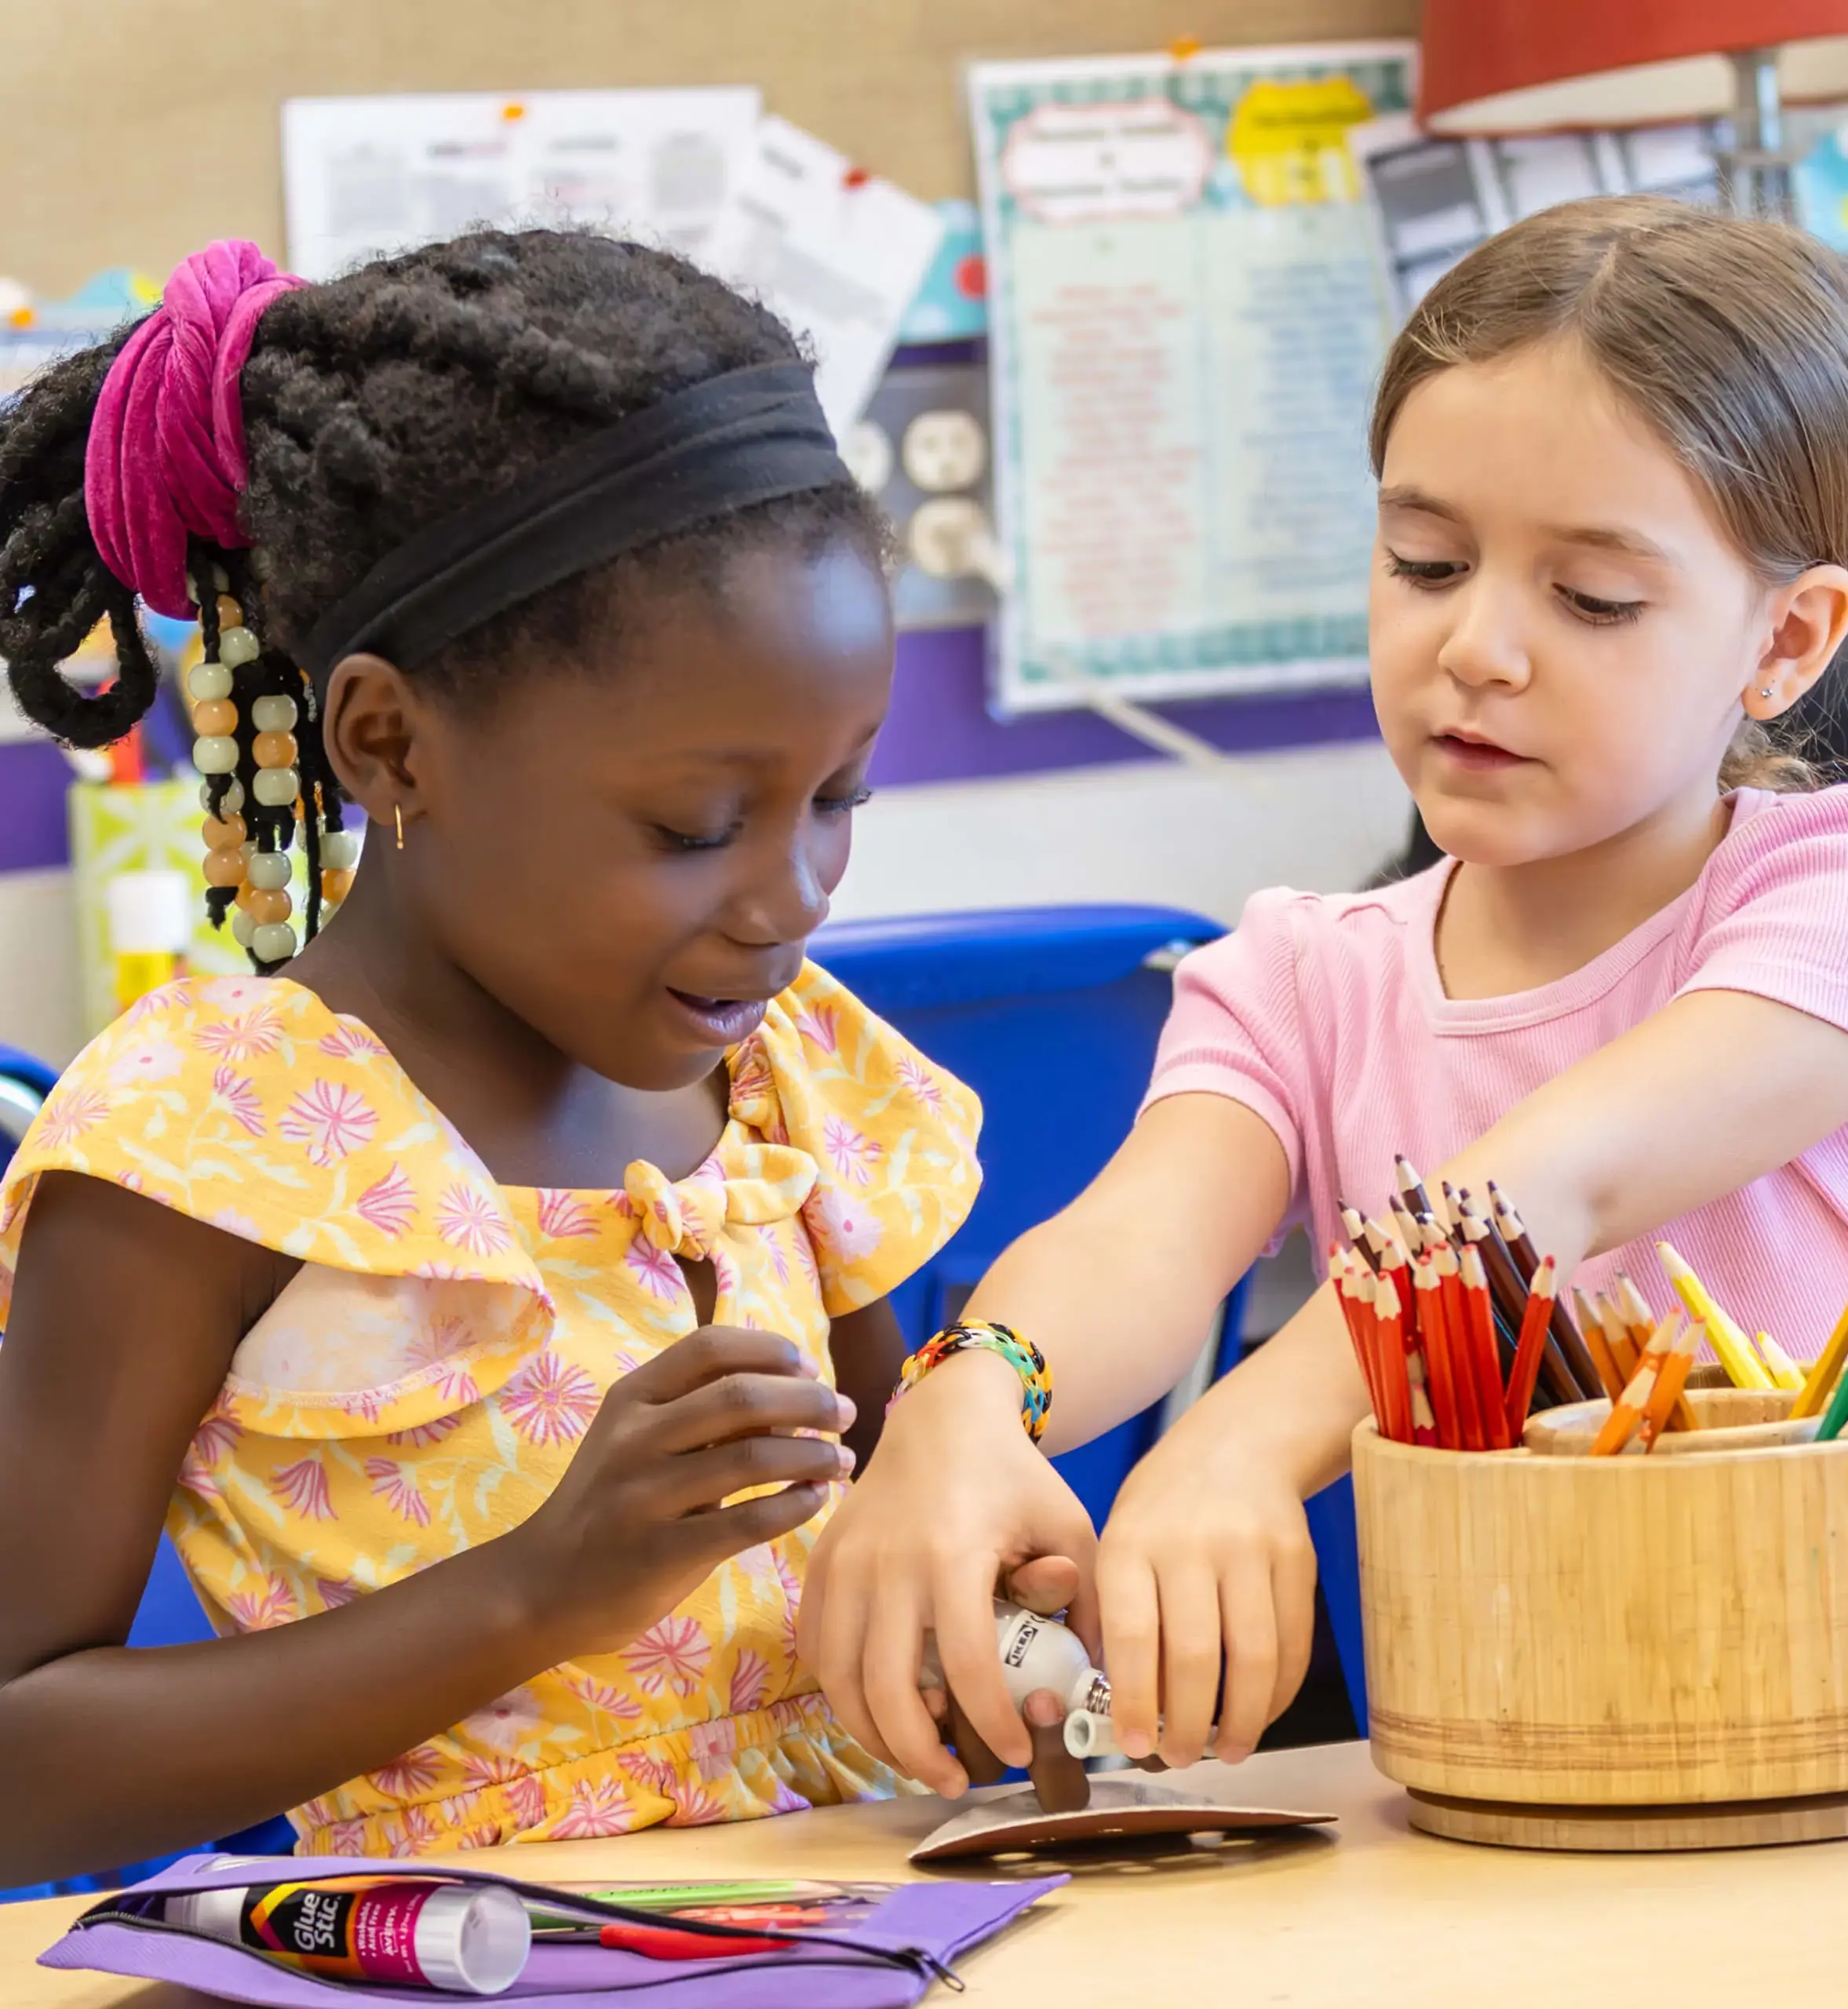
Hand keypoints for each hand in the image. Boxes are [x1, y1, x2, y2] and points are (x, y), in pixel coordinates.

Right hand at [504, 1327, 854, 1660]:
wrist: (541, 1587)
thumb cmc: (607, 1504)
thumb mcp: (637, 1440)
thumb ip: (699, 1414)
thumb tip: (793, 1391)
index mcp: (631, 1397)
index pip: (709, 1347)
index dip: (769, 1349)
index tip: (809, 1365)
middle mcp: (634, 1437)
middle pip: (741, 1397)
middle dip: (808, 1400)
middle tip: (844, 1413)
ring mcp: (644, 1496)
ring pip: (750, 1458)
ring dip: (812, 1454)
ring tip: (841, 1461)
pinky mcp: (659, 1553)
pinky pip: (746, 1523)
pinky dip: (793, 1506)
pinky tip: (815, 1500)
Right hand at [800, 1348, 1097, 1795]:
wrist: (943, 1417)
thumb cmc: (1014, 1476)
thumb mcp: (1069, 1525)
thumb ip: (1091, 1602)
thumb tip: (1100, 1683)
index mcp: (954, 1553)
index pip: (968, 1666)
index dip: (993, 1725)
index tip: (1016, 1755)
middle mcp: (888, 1562)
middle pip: (887, 1688)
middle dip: (919, 1754)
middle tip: (954, 1782)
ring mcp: (844, 1563)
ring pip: (839, 1680)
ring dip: (874, 1735)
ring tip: (915, 1758)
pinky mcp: (820, 1564)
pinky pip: (816, 1649)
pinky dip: (840, 1693)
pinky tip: (878, 1711)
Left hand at [1095, 1397, 1316, 1769]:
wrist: (1238, 1442)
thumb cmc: (1164, 1508)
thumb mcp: (1121, 1540)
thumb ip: (1119, 1615)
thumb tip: (1124, 1709)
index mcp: (1131, 1541)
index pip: (1131, 1636)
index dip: (1134, 1700)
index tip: (1131, 1744)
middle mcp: (1190, 1542)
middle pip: (1196, 1657)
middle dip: (1188, 1726)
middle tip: (1180, 1759)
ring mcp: (1250, 1548)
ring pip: (1254, 1659)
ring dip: (1242, 1722)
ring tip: (1228, 1750)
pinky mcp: (1297, 1557)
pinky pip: (1294, 1643)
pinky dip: (1279, 1693)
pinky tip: (1261, 1712)